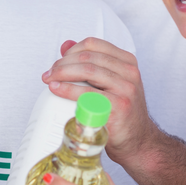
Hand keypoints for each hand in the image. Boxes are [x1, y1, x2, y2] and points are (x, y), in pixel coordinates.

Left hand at [43, 38, 157, 164]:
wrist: (136, 140)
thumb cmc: (120, 111)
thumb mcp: (108, 82)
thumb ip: (90, 63)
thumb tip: (66, 45)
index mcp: (127, 62)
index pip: (93, 44)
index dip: (71, 50)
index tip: (57, 62)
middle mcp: (129, 72)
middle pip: (87, 57)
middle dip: (62, 63)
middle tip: (48, 74)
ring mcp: (126, 88)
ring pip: (87, 71)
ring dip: (61, 73)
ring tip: (49, 80)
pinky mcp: (118, 106)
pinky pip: (87, 93)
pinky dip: (67, 89)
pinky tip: (56, 89)